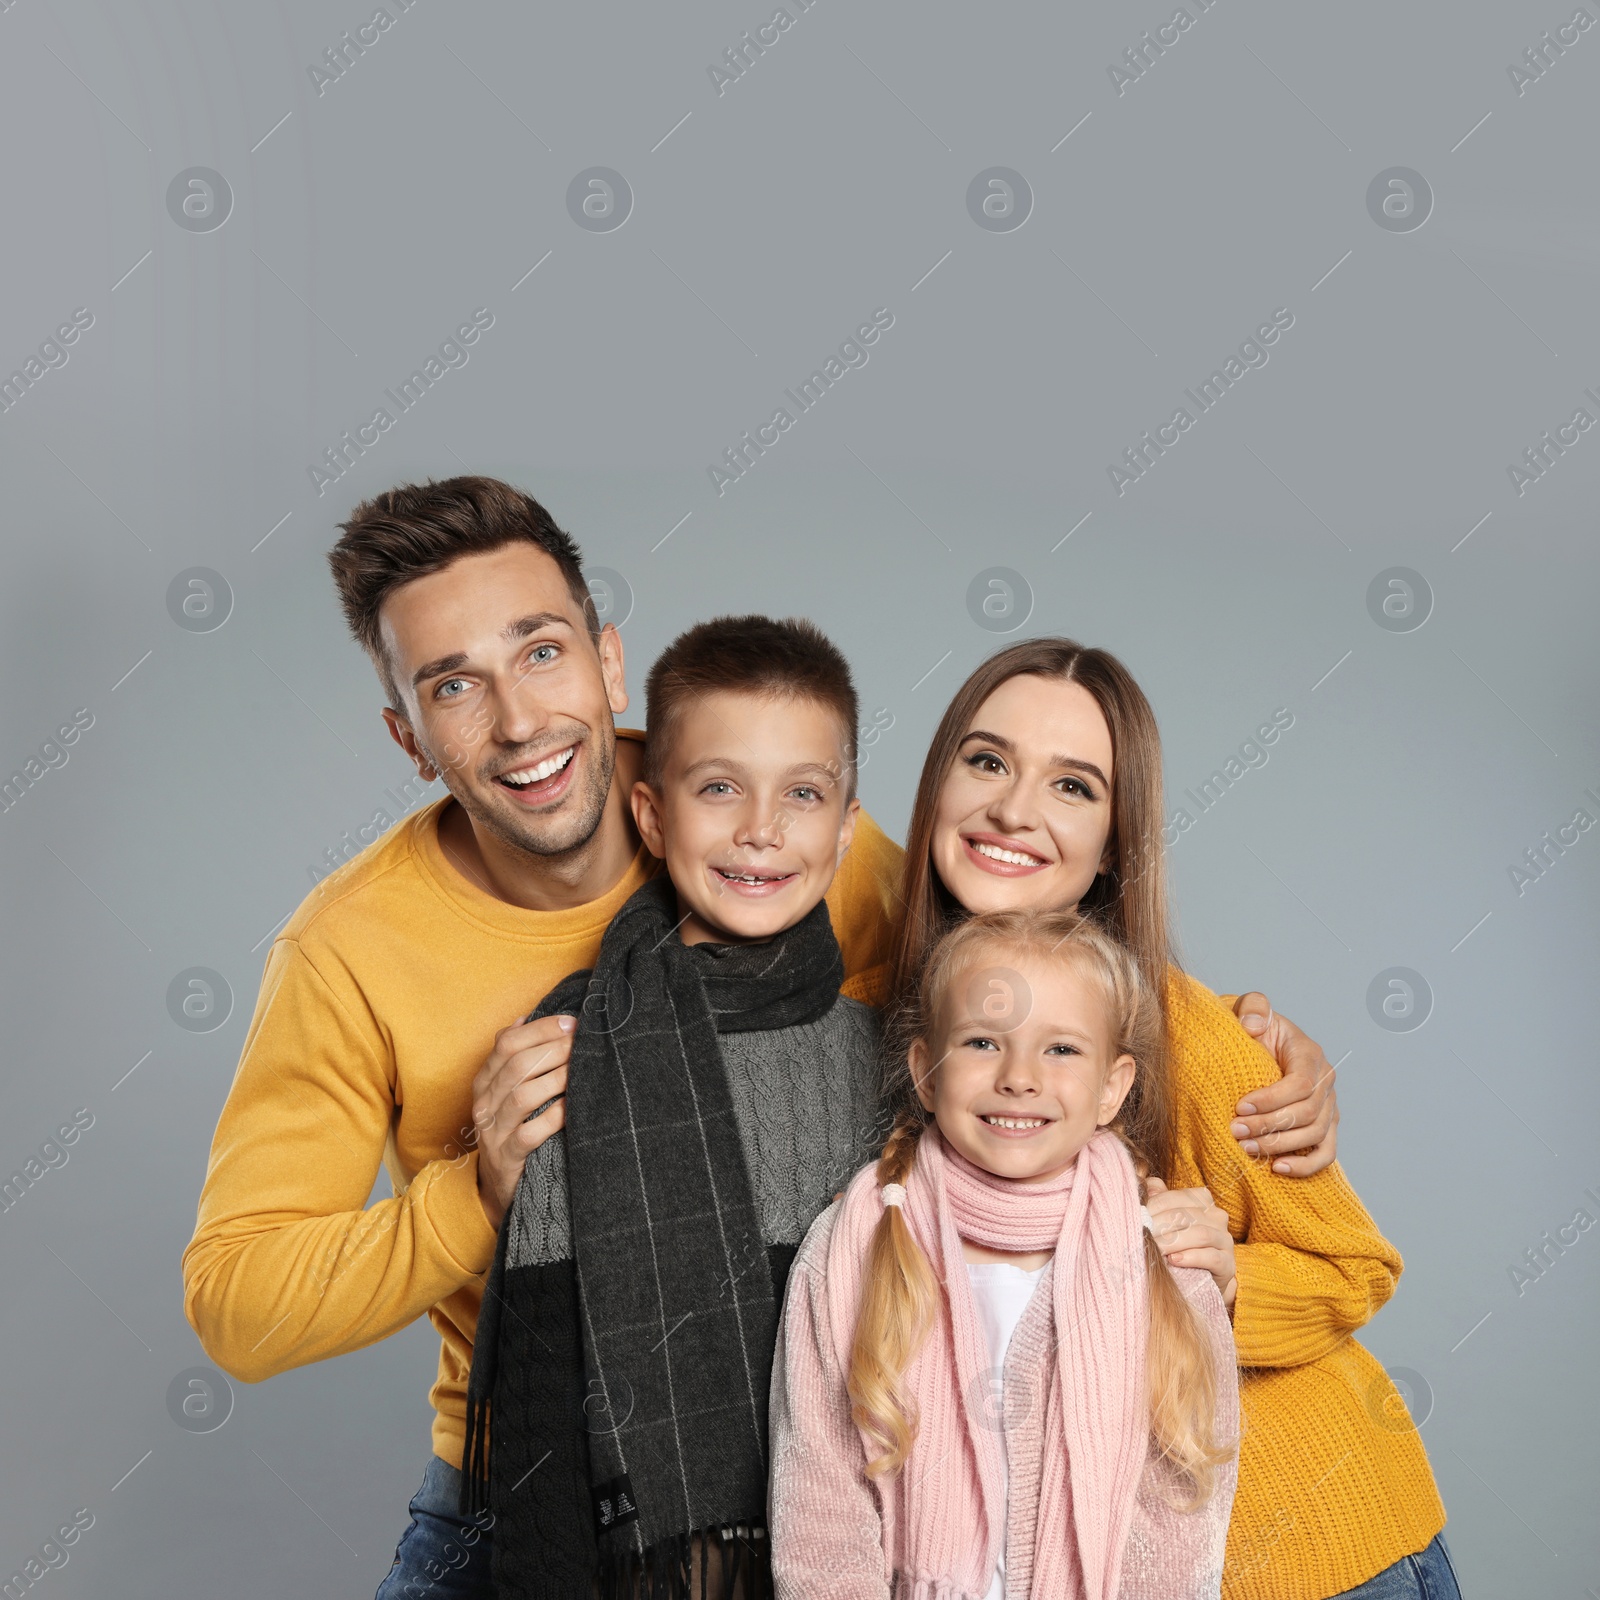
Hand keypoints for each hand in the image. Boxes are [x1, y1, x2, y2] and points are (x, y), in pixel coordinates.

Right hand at [471, 1014, 574, 1228]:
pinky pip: (531, 1133)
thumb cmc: (510, 1128)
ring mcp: (493, 1132)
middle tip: (583, 1043)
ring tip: (581, 1069)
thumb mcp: (504, 1092)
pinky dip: (554, 1117)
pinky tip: (573, 1107)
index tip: (571, 1023)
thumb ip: (512, 1056)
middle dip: (554, 1049)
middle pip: (517, 1066)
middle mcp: (484, 1104)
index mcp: (484, 1082)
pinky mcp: (507, 1158)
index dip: (540, 1029)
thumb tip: (523, 1018)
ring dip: (556, 1079)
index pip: (506, 1043)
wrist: (498, 1186)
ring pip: (523, 1096)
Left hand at [1145, 1177, 1236, 1308]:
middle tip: (1142, 1235)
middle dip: (1159, 1225)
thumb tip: (1144, 1185)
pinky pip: (1212, 1257)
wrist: (1198, 1279)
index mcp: (1201, 1200)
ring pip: (1200, 1234)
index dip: (1153, 1207)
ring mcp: (1225, 1240)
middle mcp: (1217, 1217)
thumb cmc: (1177, 1246)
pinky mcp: (1228, 1264)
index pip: (1173, 1197)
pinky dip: (1191, 1257)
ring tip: (1155, 1249)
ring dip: (1173, 1242)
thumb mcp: (1166, 1222)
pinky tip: (1174, 1260)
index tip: (1136, 1217)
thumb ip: (1157, 1199)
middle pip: (1185, 1215)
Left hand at [1230, 993, 1339, 1176]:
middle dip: (1269, 1125)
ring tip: (1246, 1148)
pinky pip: (1326, 1152)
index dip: (1272, 1099)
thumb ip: (1252, 1007)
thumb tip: (1254, 1025)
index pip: (1301, 1083)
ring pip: (1314, 1135)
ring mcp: (1329, 1106)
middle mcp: (1326, 1081)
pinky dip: (1305, 1165)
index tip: (1240, 1107)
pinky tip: (1277, 1168)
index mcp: (1310, 1054)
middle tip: (1235, 1130)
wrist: (1258, 1046)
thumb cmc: (1252, 1028)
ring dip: (1279, 1145)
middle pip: (1307, 1113)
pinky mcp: (1325, 1127)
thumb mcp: (1249, 1008)